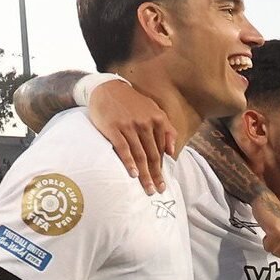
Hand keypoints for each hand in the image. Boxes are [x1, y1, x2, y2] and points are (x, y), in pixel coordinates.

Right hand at [87, 80, 175, 194]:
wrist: (107, 88)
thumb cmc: (132, 103)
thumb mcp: (154, 110)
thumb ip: (166, 129)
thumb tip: (172, 152)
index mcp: (157, 120)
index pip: (161, 150)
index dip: (163, 168)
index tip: (165, 183)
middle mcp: (145, 124)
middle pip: (153, 155)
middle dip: (156, 175)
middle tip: (159, 191)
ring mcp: (129, 126)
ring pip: (140, 155)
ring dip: (145, 174)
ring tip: (148, 188)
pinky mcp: (114, 128)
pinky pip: (123, 148)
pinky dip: (129, 162)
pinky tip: (133, 174)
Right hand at [252, 193, 279, 261]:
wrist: (265, 200)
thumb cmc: (277, 215)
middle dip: (276, 249)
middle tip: (274, 237)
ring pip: (277, 252)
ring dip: (270, 244)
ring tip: (272, 233)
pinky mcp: (278, 231)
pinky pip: (269, 246)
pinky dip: (265, 241)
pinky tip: (268, 231)